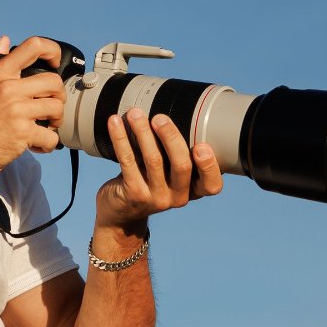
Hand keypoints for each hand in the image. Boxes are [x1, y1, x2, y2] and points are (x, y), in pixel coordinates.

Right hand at [0, 35, 65, 179]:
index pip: (32, 47)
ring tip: (45, 126)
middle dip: (58, 95)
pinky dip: (48, 143)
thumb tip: (4, 41)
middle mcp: (8, 88)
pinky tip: (38, 145)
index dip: (51, 50)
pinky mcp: (22, 133)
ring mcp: (17, 111)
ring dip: (56, 120)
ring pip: (57, 108)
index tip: (54, 62)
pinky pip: (51, 136)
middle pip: (54, 81)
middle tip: (50, 107)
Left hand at [93, 107, 223, 228]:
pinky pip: (128, 161)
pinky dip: (121, 138)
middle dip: (171, 137)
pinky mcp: (133, 194)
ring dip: (143, 132)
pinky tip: (115, 123)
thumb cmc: (149, 183)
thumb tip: (169, 112)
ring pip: (153, 160)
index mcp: (193, 191)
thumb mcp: (168, 175)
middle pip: (182, 165)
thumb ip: (175, 154)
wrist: (120, 214)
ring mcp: (155, 198)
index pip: (211, 185)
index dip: (209, 166)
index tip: (201, 145)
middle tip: (159, 118)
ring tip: (135, 114)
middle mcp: (178, 197)